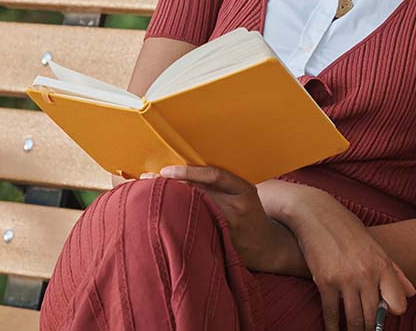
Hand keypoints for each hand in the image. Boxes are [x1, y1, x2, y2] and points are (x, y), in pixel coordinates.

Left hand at [143, 165, 282, 268]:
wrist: (269, 246)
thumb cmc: (251, 214)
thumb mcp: (244, 193)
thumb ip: (223, 184)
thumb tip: (187, 170)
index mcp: (244, 190)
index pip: (215, 175)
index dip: (189, 172)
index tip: (165, 170)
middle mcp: (238, 208)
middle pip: (199, 194)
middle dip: (171, 186)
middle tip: (146, 180)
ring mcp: (230, 229)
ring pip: (194, 213)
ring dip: (169, 206)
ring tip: (147, 198)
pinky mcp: (222, 245)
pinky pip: (196, 232)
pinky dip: (177, 225)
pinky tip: (160, 221)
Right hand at [283, 188, 415, 330]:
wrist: (317, 214)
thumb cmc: (347, 228)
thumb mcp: (375, 246)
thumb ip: (395, 271)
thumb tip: (412, 293)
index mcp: (383, 265)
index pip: (398, 303)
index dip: (392, 313)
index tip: (385, 317)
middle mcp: (367, 274)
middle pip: (374, 316)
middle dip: (371, 330)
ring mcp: (346, 279)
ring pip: (354, 319)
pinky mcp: (325, 282)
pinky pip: (332, 313)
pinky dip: (333, 327)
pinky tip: (334, 330)